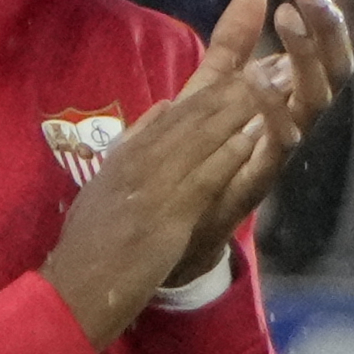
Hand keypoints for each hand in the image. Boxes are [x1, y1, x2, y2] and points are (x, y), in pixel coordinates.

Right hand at [44, 50, 274, 344]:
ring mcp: (150, 186)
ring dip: (246, 108)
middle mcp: (138, 161)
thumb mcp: (108, 188)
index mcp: (127, 155)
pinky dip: (231, 153)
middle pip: (197, 114)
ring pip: (204, 136)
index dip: (220, 88)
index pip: (180, 112)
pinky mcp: (163, 215)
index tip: (253, 68)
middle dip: (242, 86)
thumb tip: (165, 107)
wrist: (72, 292)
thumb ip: (136, 147)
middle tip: (280, 62)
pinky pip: (203, 176)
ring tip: (279, 83)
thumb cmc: (90, 249)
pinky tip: (257, 134)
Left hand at [169, 0, 353, 276]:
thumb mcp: (216, 85)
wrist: (181, 225)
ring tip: (288, 20)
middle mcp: (298, 123)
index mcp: (290, 99)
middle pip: (333, 73)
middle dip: (326, 31)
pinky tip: (260, 78)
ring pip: (315, 101)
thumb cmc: (205, 154)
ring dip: (305, 59)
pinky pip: (283, 142)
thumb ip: (235, 42)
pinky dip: (276, 110)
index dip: (324, 23)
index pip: (324, 55)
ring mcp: (283, 150)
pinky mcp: (262, 177)